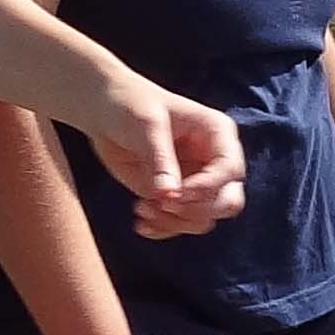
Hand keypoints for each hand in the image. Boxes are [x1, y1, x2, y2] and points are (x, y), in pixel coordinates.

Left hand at [84, 76, 246, 239]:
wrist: (105, 112)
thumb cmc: (131, 105)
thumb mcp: (146, 125)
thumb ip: (160, 159)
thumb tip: (170, 195)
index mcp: (217, 134)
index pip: (230, 170)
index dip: (208, 186)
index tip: (177, 193)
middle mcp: (213, 162)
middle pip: (228, 201)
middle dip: (197, 210)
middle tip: (164, 204)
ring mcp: (195, 182)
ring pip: (204, 219)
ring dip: (176, 223)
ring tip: (142, 209)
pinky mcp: (174, 198)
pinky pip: (181, 224)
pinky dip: (163, 229)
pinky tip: (140, 222)